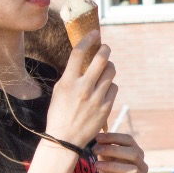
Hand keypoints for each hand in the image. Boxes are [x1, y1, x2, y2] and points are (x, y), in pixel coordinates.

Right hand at [46, 29, 115, 147]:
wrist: (65, 139)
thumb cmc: (59, 113)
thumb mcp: (60, 91)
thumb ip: (71, 75)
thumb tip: (84, 61)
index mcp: (68, 82)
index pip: (79, 52)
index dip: (88, 38)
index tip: (94, 33)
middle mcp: (83, 88)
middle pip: (101, 59)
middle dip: (105, 50)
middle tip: (105, 49)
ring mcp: (96, 98)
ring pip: (111, 72)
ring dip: (109, 67)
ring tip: (105, 69)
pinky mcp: (106, 107)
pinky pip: (114, 88)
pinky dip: (110, 86)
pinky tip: (104, 90)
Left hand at [94, 132, 147, 172]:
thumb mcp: (106, 162)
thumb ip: (104, 151)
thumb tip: (97, 137)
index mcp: (136, 154)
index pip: (129, 140)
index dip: (114, 137)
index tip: (98, 137)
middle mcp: (142, 166)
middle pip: (133, 153)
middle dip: (113, 150)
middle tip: (95, 150)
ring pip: (133, 170)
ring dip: (113, 166)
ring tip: (96, 165)